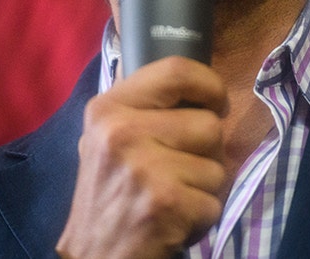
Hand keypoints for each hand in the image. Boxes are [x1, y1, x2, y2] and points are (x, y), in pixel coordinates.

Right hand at [56, 57, 227, 258]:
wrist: (91, 256)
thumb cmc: (110, 195)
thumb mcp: (110, 138)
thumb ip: (146, 109)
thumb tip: (202, 89)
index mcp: (108, 108)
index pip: (176, 70)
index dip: (209, 84)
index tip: (216, 103)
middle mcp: (122, 132)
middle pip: (209, 124)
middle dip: (206, 153)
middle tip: (177, 173)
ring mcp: (143, 167)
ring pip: (217, 166)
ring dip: (203, 189)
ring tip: (171, 198)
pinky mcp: (164, 202)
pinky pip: (215, 202)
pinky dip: (201, 218)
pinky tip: (173, 221)